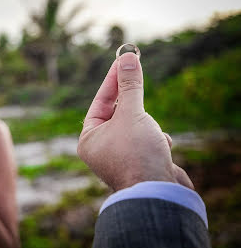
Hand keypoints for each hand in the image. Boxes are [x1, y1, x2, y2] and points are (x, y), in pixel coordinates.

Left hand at [77, 52, 193, 190]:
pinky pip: (147, 142)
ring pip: (135, 127)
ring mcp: (121, 158)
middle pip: (118, 114)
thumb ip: (130, 86)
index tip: (124, 60)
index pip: (100, 101)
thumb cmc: (137, 154)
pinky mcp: (140, 164)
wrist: (158, 194)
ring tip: (151, 131)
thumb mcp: (132, 114)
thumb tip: (127, 58)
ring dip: (147, 125)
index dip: (113, 79)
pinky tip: (162, 146)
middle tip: (138, 75)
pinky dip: (155, 139)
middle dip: (133, 103)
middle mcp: (101, 149)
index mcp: (89, 139)